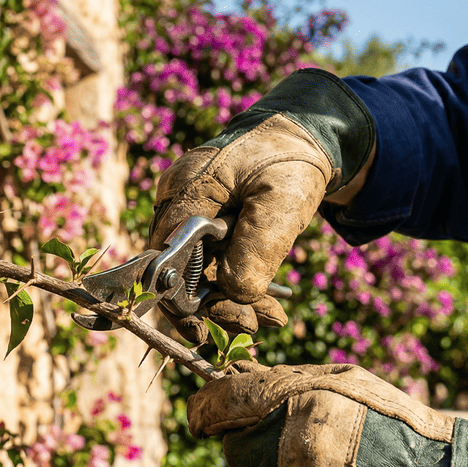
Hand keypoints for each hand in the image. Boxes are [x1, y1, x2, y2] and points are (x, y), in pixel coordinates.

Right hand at [148, 68, 375, 343]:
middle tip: (262, 323)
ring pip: (196, 273)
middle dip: (217, 307)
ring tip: (271, 316)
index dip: (184, 305)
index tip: (212, 332)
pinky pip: (209, 263)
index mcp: (186, 189)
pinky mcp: (203, 222)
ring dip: (232, 301)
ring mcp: (187, 211)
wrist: (301, 135)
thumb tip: (234, 297)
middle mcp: (176, 201)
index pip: (165, 262)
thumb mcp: (284, 201)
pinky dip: (235, 285)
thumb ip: (258, 248)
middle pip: (178, 272)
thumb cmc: (291, 160)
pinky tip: (264, 302)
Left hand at [187, 361, 467, 466]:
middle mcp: (276, 448)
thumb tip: (227, 381)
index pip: (214, 406)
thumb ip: (281, 381)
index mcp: (286, 402)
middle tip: (304, 451)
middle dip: (257, 449)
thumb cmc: (392, 427)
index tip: (207, 418)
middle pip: (234, 450)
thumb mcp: (342, 382)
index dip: (208, 412)